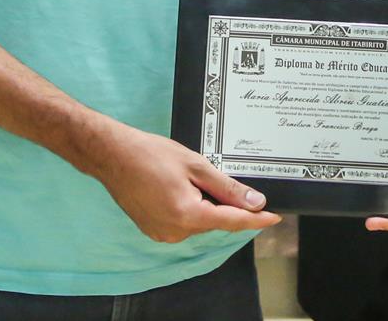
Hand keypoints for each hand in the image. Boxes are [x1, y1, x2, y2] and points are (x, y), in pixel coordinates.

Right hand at [85, 124, 279, 243]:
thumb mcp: (195, 165)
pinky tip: (174, 186)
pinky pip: (183, 222)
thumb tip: (254, 202)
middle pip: (214, 219)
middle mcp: (176, 231)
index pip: (233, 221)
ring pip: (199, 221)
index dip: (256, 220)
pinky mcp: (154, 231)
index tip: (274, 218)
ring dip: (202, 203)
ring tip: (182, 176)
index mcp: (188, 214)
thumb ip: (227, 187)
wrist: (113, 156)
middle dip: (220, 200)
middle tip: (204, 174)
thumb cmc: (150, 154)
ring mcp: (163, 234)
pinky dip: (188, 208)